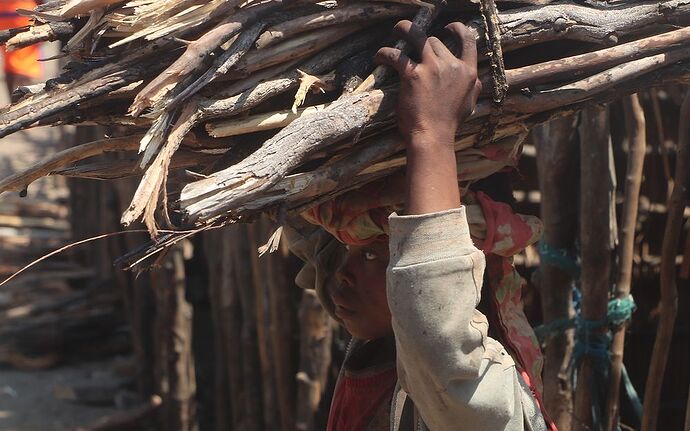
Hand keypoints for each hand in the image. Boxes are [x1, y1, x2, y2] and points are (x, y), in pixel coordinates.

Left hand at [374, 21, 481, 145]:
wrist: (433, 138)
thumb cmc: (448, 125)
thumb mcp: (469, 105)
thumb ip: (472, 89)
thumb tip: (475, 80)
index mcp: (468, 73)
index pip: (468, 40)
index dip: (457, 29)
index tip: (448, 27)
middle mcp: (452, 66)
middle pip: (436, 41)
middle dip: (423, 45)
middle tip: (412, 50)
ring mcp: (432, 68)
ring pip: (417, 36)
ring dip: (404, 31)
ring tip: (396, 32)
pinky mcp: (412, 75)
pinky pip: (395, 54)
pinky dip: (383, 54)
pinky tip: (378, 58)